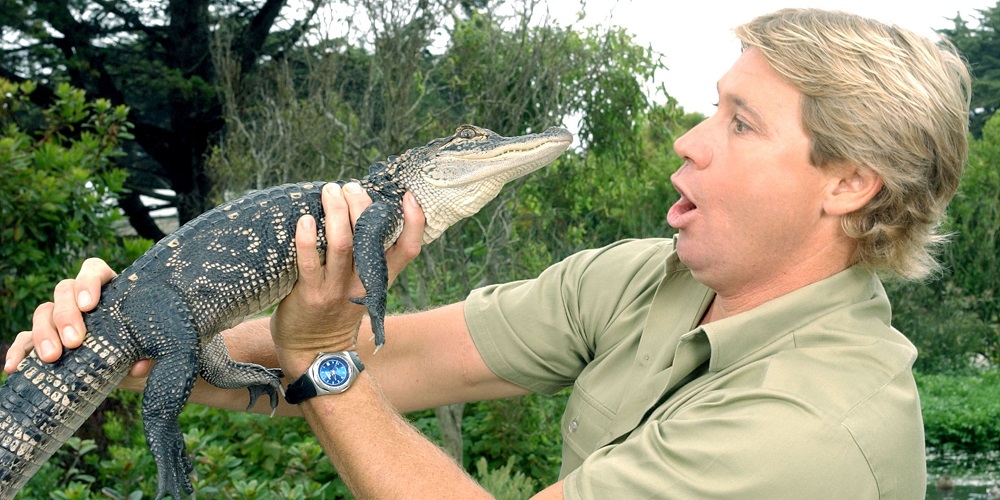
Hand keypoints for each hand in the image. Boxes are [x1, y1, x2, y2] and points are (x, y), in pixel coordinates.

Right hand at [5, 258, 153, 383]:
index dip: (88, 282)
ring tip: (52, 358)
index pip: (93, 271)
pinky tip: (15, 367)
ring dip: (43, 332)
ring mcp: (62, 320)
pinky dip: (19, 351)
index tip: (89, 305)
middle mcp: (83, 300)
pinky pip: (25, 340)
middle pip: (63, 290)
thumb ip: (153, 353)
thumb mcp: (158, 351)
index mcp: (112, 291)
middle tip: (74, 342)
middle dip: (65, 315)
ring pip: (43, 311)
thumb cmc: (151, 352)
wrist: (136, 374)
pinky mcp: (49, 342)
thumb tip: (138, 366)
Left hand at [270, 182, 423, 371]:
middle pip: (372, 237)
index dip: (414, 222)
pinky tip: (303, 220)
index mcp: (379, 278)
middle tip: (350, 186)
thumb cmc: (335, 312)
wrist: (315, 354)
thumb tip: (358, 212)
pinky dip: (306, 239)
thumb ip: (366, 258)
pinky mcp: (311, 295)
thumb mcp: (362, 287)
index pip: (408, 249)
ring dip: (335, 212)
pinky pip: (308, 263)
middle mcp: (363, 282)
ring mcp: (337, 289)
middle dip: (362, 204)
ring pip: (342, 244)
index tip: (408, 196)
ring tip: (329, 191)